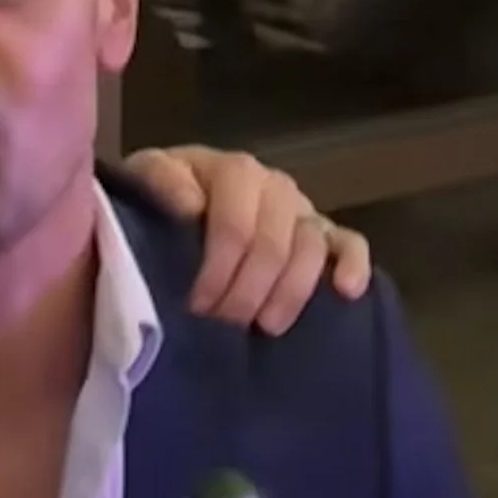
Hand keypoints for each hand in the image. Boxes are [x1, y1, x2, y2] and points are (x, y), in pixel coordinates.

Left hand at [123, 145, 371, 334]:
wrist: (169, 213)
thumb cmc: (158, 203)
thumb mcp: (144, 182)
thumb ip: (159, 181)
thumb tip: (190, 207)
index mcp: (231, 171)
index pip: (235, 223)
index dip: (218, 269)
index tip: (196, 306)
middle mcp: (273, 186)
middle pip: (274, 243)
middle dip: (247, 291)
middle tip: (222, 324)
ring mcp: (301, 210)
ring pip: (312, 247)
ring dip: (289, 291)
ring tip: (265, 326)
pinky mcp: (325, 234)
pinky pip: (350, 244)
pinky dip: (353, 265)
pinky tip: (346, 292)